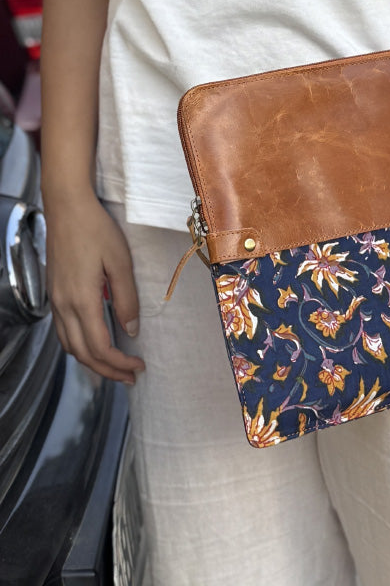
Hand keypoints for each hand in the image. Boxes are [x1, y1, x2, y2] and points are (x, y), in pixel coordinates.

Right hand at [45, 190, 144, 383]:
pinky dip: (79, 346)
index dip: (119, 363)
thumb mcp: (120, 262)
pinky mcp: (54, 294)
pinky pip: (63, 331)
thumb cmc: (97, 230)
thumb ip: (126, 298)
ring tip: (116, 366)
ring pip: (69, 345)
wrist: (67, 208)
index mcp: (82, 300)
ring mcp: (55, 301)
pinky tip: (95, 344)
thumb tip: (130, 329)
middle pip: (82, 353)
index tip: (138, 367)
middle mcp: (64, 305)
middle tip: (131, 376)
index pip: (99, 346)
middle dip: (107, 370)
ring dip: (92, 361)